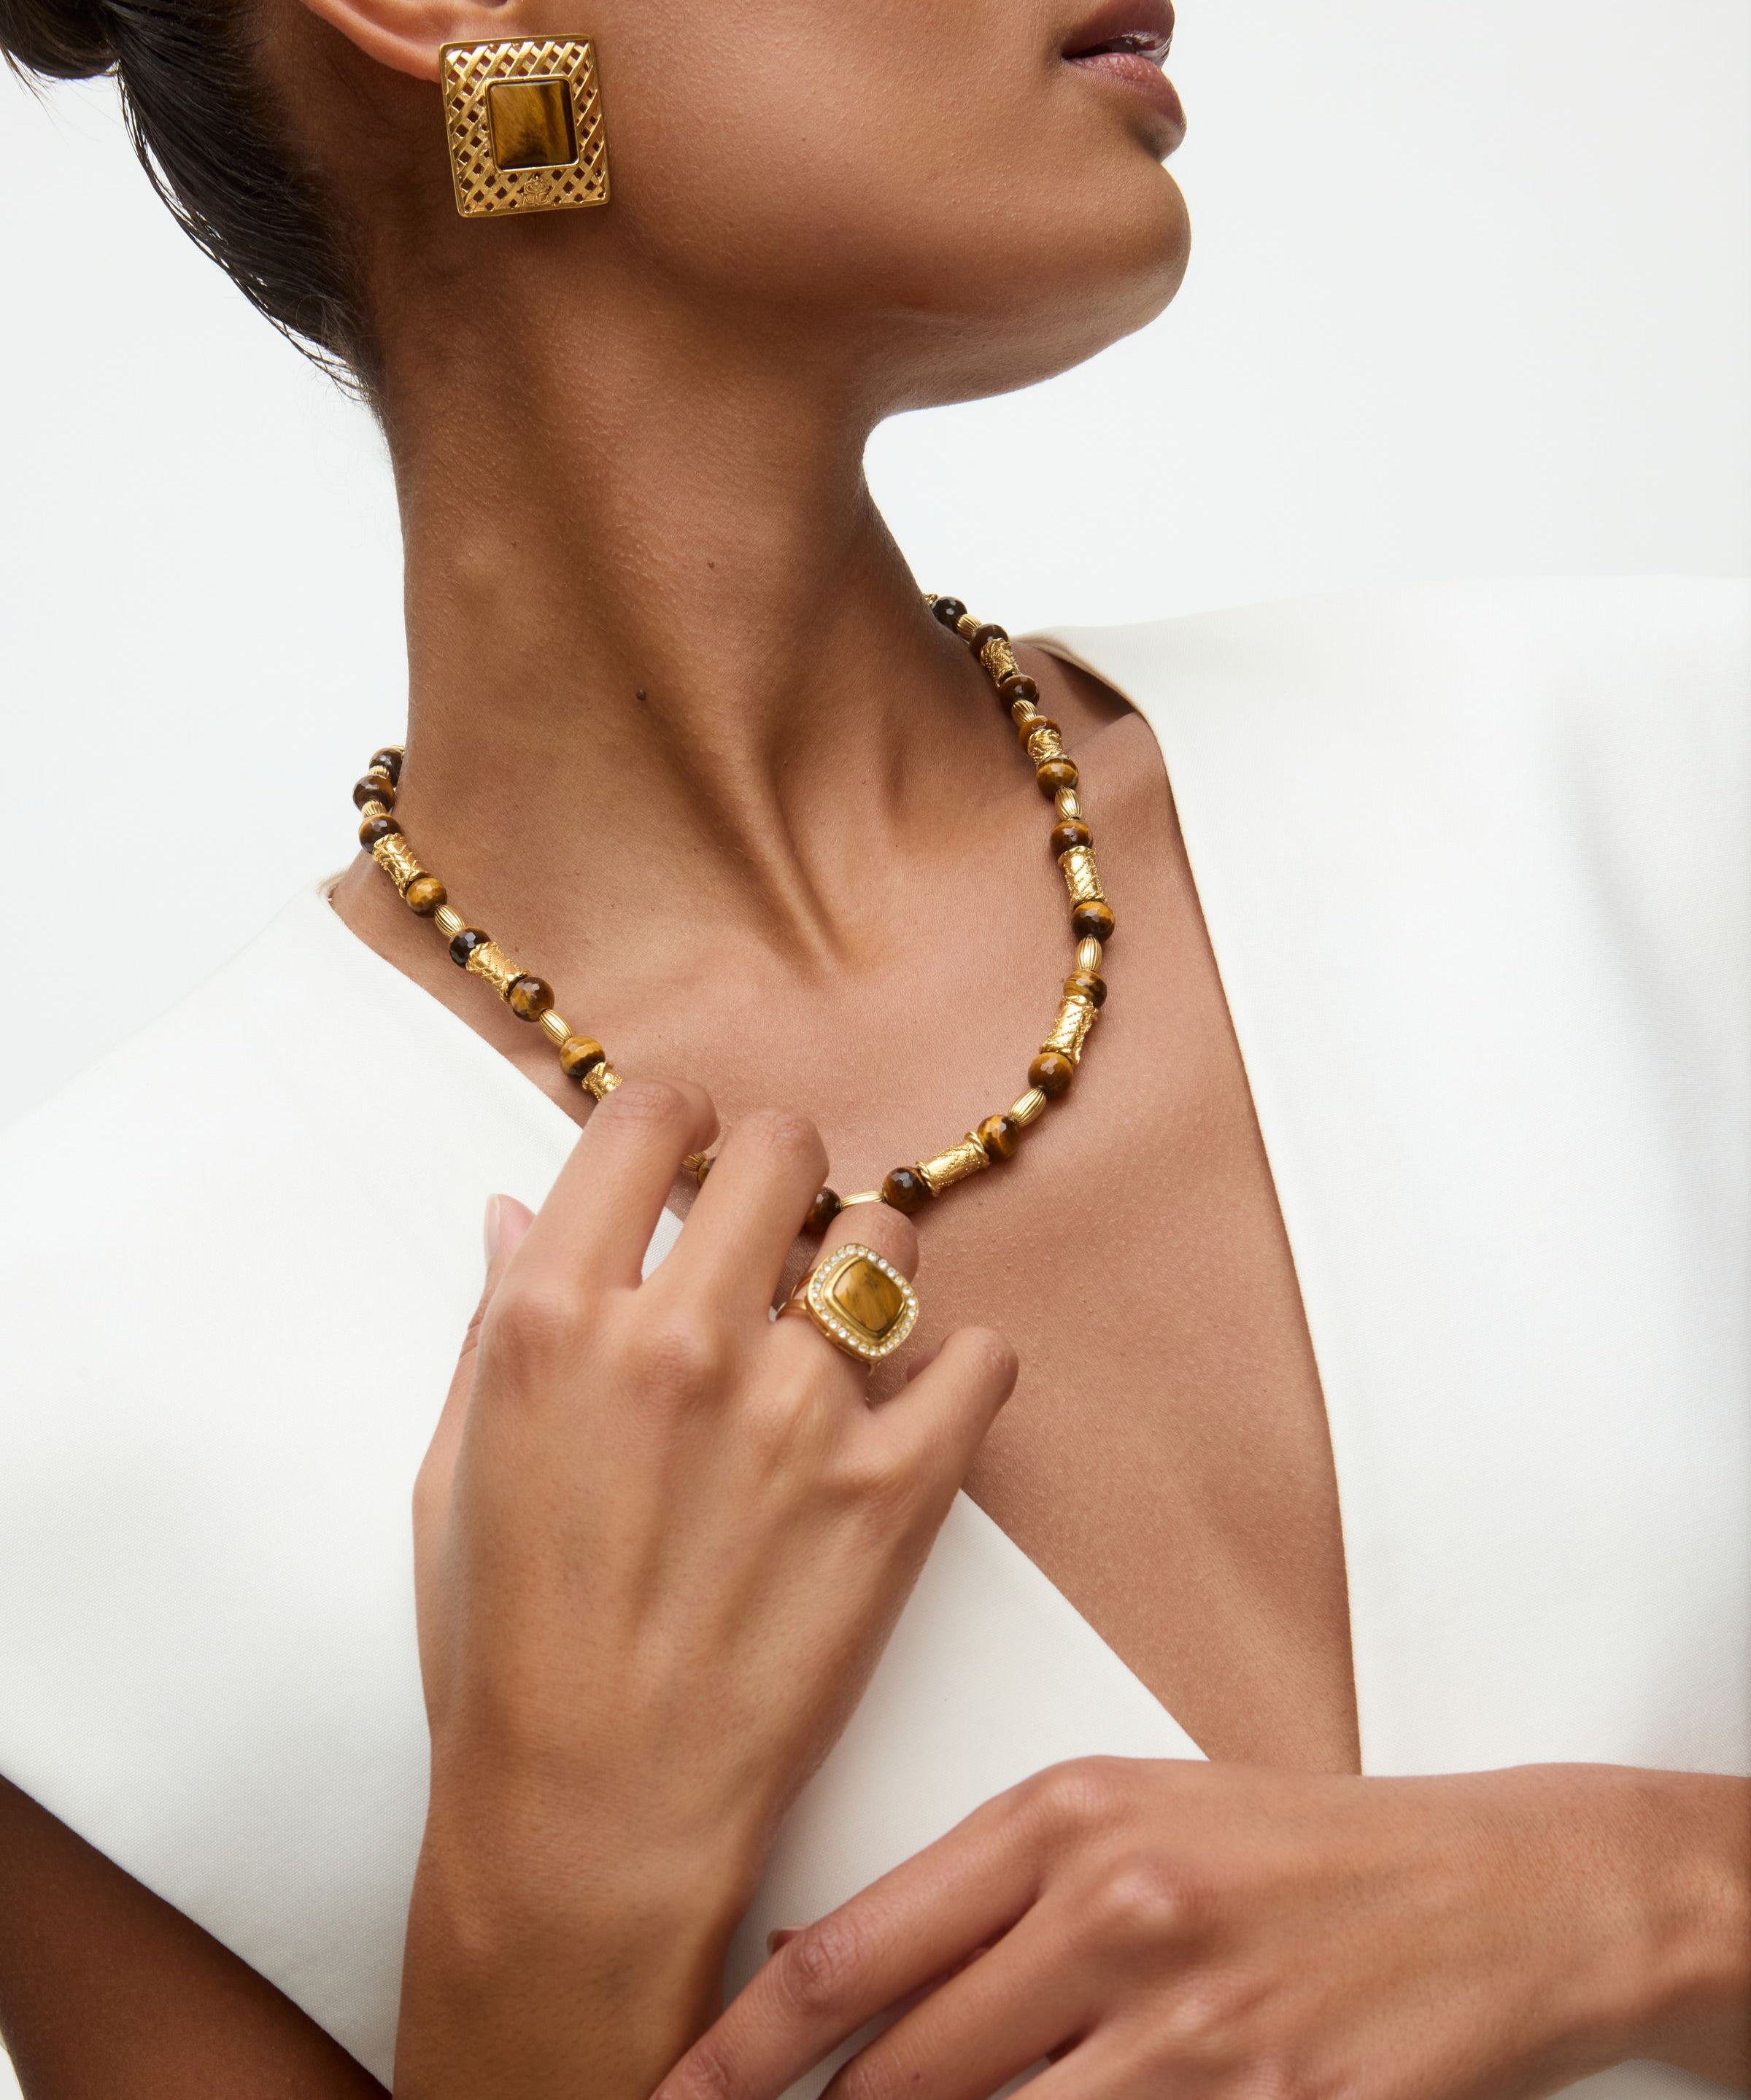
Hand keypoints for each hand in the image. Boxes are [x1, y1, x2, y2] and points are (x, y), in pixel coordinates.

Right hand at [393, 1080, 1017, 2099]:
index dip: (678, 1121)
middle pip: (781, 1148)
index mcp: (557, 1323)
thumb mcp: (453, 1473)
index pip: (647, 1120)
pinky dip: (959, 1367)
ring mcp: (799, 1414)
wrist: (594, 1821)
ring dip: (866, 1268)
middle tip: (772, 1232)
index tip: (691, 1152)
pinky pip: (980, 1356)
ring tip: (839, 1334)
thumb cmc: (507, 1655)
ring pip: (886, 1238)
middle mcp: (682, 1342)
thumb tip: (517, 1209)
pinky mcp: (896, 1493)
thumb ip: (492, 1322)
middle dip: (777, 1173)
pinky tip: (915, 1402)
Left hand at [663, 1756, 1750, 2099]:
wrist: (1498, 1889)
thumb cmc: (1297, 1850)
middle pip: (897, 2081)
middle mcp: (1115, 1914)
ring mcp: (1198, 2032)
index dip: (734, 2054)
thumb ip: (980, 1900)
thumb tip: (827, 1983)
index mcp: (1063, 1817)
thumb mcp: (1126, 1821)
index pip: (846, 1956)